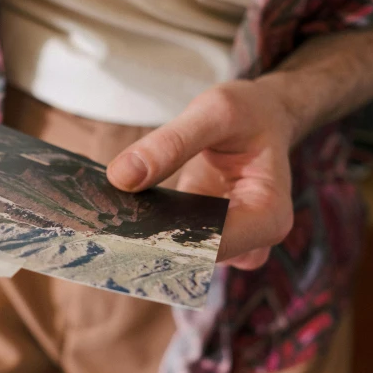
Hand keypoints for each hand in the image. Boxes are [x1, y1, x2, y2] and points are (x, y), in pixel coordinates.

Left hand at [106, 80, 295, 269]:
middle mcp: (252, 241)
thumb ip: (170, 143)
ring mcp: (229, 243)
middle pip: (195, 259)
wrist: (262, 116)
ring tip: (111, 217)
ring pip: (180, 256)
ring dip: (147, 239)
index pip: (212, 246)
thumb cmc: (249, 113)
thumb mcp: (213, 112)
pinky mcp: (204, 236)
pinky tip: (121, 212)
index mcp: (268, 216)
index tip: (121, 230)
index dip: (166, 241)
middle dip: (152, 244)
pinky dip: (148, 229)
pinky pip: (172, 242)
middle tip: (105, 227)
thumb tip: (121, 178)